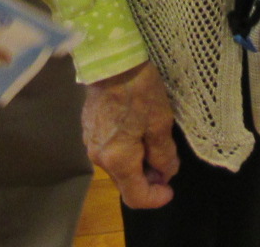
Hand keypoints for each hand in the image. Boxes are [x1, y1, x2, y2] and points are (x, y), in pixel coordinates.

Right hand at [83, 61, 179, 208]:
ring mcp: (90, 143)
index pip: (136, 197)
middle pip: (126, 182)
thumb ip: (164, 154)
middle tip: (167, 160)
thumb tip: (166, 173)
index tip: (170, 188)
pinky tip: (137, 130)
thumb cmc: (139, 91)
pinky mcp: (89, 129)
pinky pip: (110, 150)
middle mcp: (99, 158)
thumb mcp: (160, 122)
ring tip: (154, 141)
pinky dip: (126, 150)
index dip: (156, 198)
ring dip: (137, 163)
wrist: (111, 60)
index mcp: (117, 160)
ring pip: (118, 166)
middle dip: (148, 178)